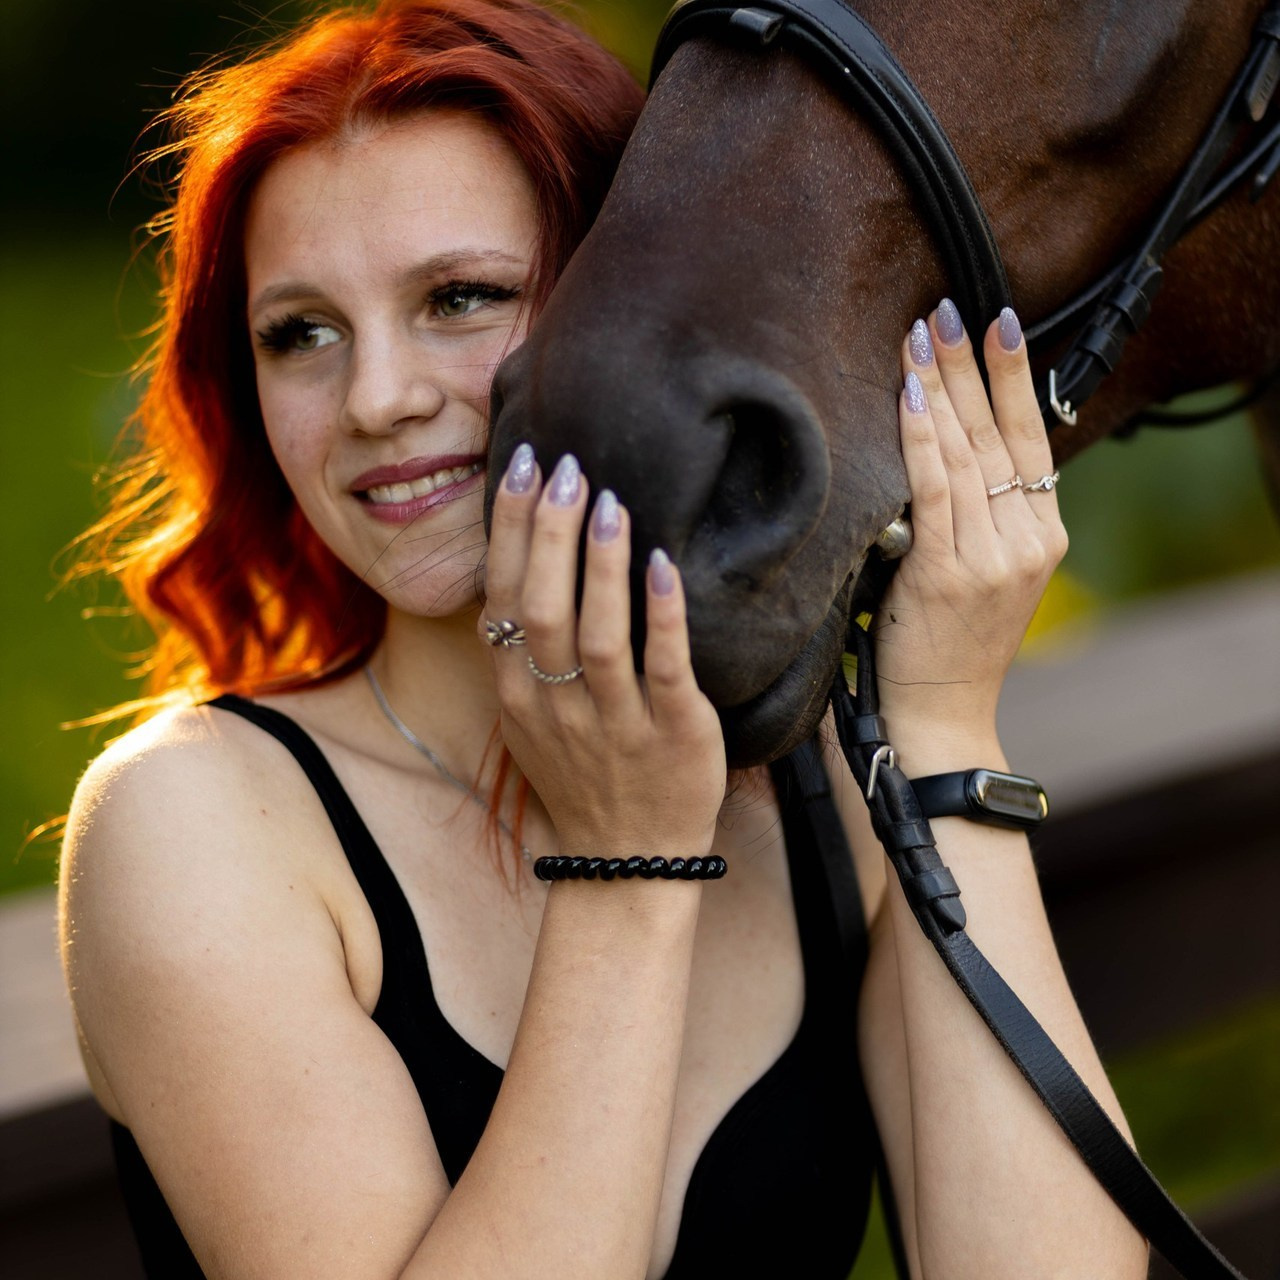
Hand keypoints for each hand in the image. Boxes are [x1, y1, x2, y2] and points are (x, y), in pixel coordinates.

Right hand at [482, 446, 725, 857]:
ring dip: (600, 566)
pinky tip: (664, 564)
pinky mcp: (672, 736)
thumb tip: (520, 562)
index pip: (504, 598)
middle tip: (567, 467)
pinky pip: (665, 670)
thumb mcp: (530, 719)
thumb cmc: (584, 777)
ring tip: (610, 502)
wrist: (628, 862)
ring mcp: (614, 724)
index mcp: (518, 694)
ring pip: (597, 638)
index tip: (523, 469)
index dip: (511, 530)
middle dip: (549, 533)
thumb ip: (523, 651)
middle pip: (542, 609)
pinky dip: (663, 616)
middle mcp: (557, 707)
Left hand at [874, 304, 1067, 746]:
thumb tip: (946, 446)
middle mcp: (1027, 539)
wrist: (940, 714)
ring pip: (966, 451)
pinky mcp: (951, 572)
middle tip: (947, 309)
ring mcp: (993, 556)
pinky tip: (909, 393)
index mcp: (1042, 534)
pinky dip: (921, 436)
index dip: (1011, 378)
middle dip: (970, 365)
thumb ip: (980, 516)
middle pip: (999, 432)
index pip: (1029, 437)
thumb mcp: (986, 573)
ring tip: (921, 335)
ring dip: (941, 386)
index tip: (997, 323)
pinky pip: (935, 487)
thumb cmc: (949, 644)